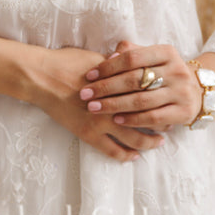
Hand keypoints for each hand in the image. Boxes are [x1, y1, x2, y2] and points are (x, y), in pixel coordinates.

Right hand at [28, 46, 164, 162]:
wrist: (43, 78)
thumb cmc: (68, 63)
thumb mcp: (98, 59)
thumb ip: (119, 65)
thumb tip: (133, 63)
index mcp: (119, 84)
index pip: (149, 95)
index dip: (162, 99)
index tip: (170, 102)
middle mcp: (115, 105)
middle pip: (147, 117)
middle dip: (162, 122)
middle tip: (171, 125)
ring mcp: (102, 122)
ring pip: (134, 138)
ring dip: (149, 141)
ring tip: (158, 142)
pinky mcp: (89, 134)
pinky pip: (112, 151)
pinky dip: (126, 155)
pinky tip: (135, 156)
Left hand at [77, 40, 202, 134]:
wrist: (197, 90)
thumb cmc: (164, 71)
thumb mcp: (152, 57)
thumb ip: (130, 52)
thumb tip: (108, 57)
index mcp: (167, 52)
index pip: (132, 58)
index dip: (108, 67)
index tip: (89, 76)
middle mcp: (177, 70)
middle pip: (134, 79)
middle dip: (106, 88)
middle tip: (84, 94)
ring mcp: (182, 92)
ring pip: (142, 100)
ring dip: (114, 105)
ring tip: (94, 107)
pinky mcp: (183, 112)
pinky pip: (153, 118)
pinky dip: (133, 120)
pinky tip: (116, 120)